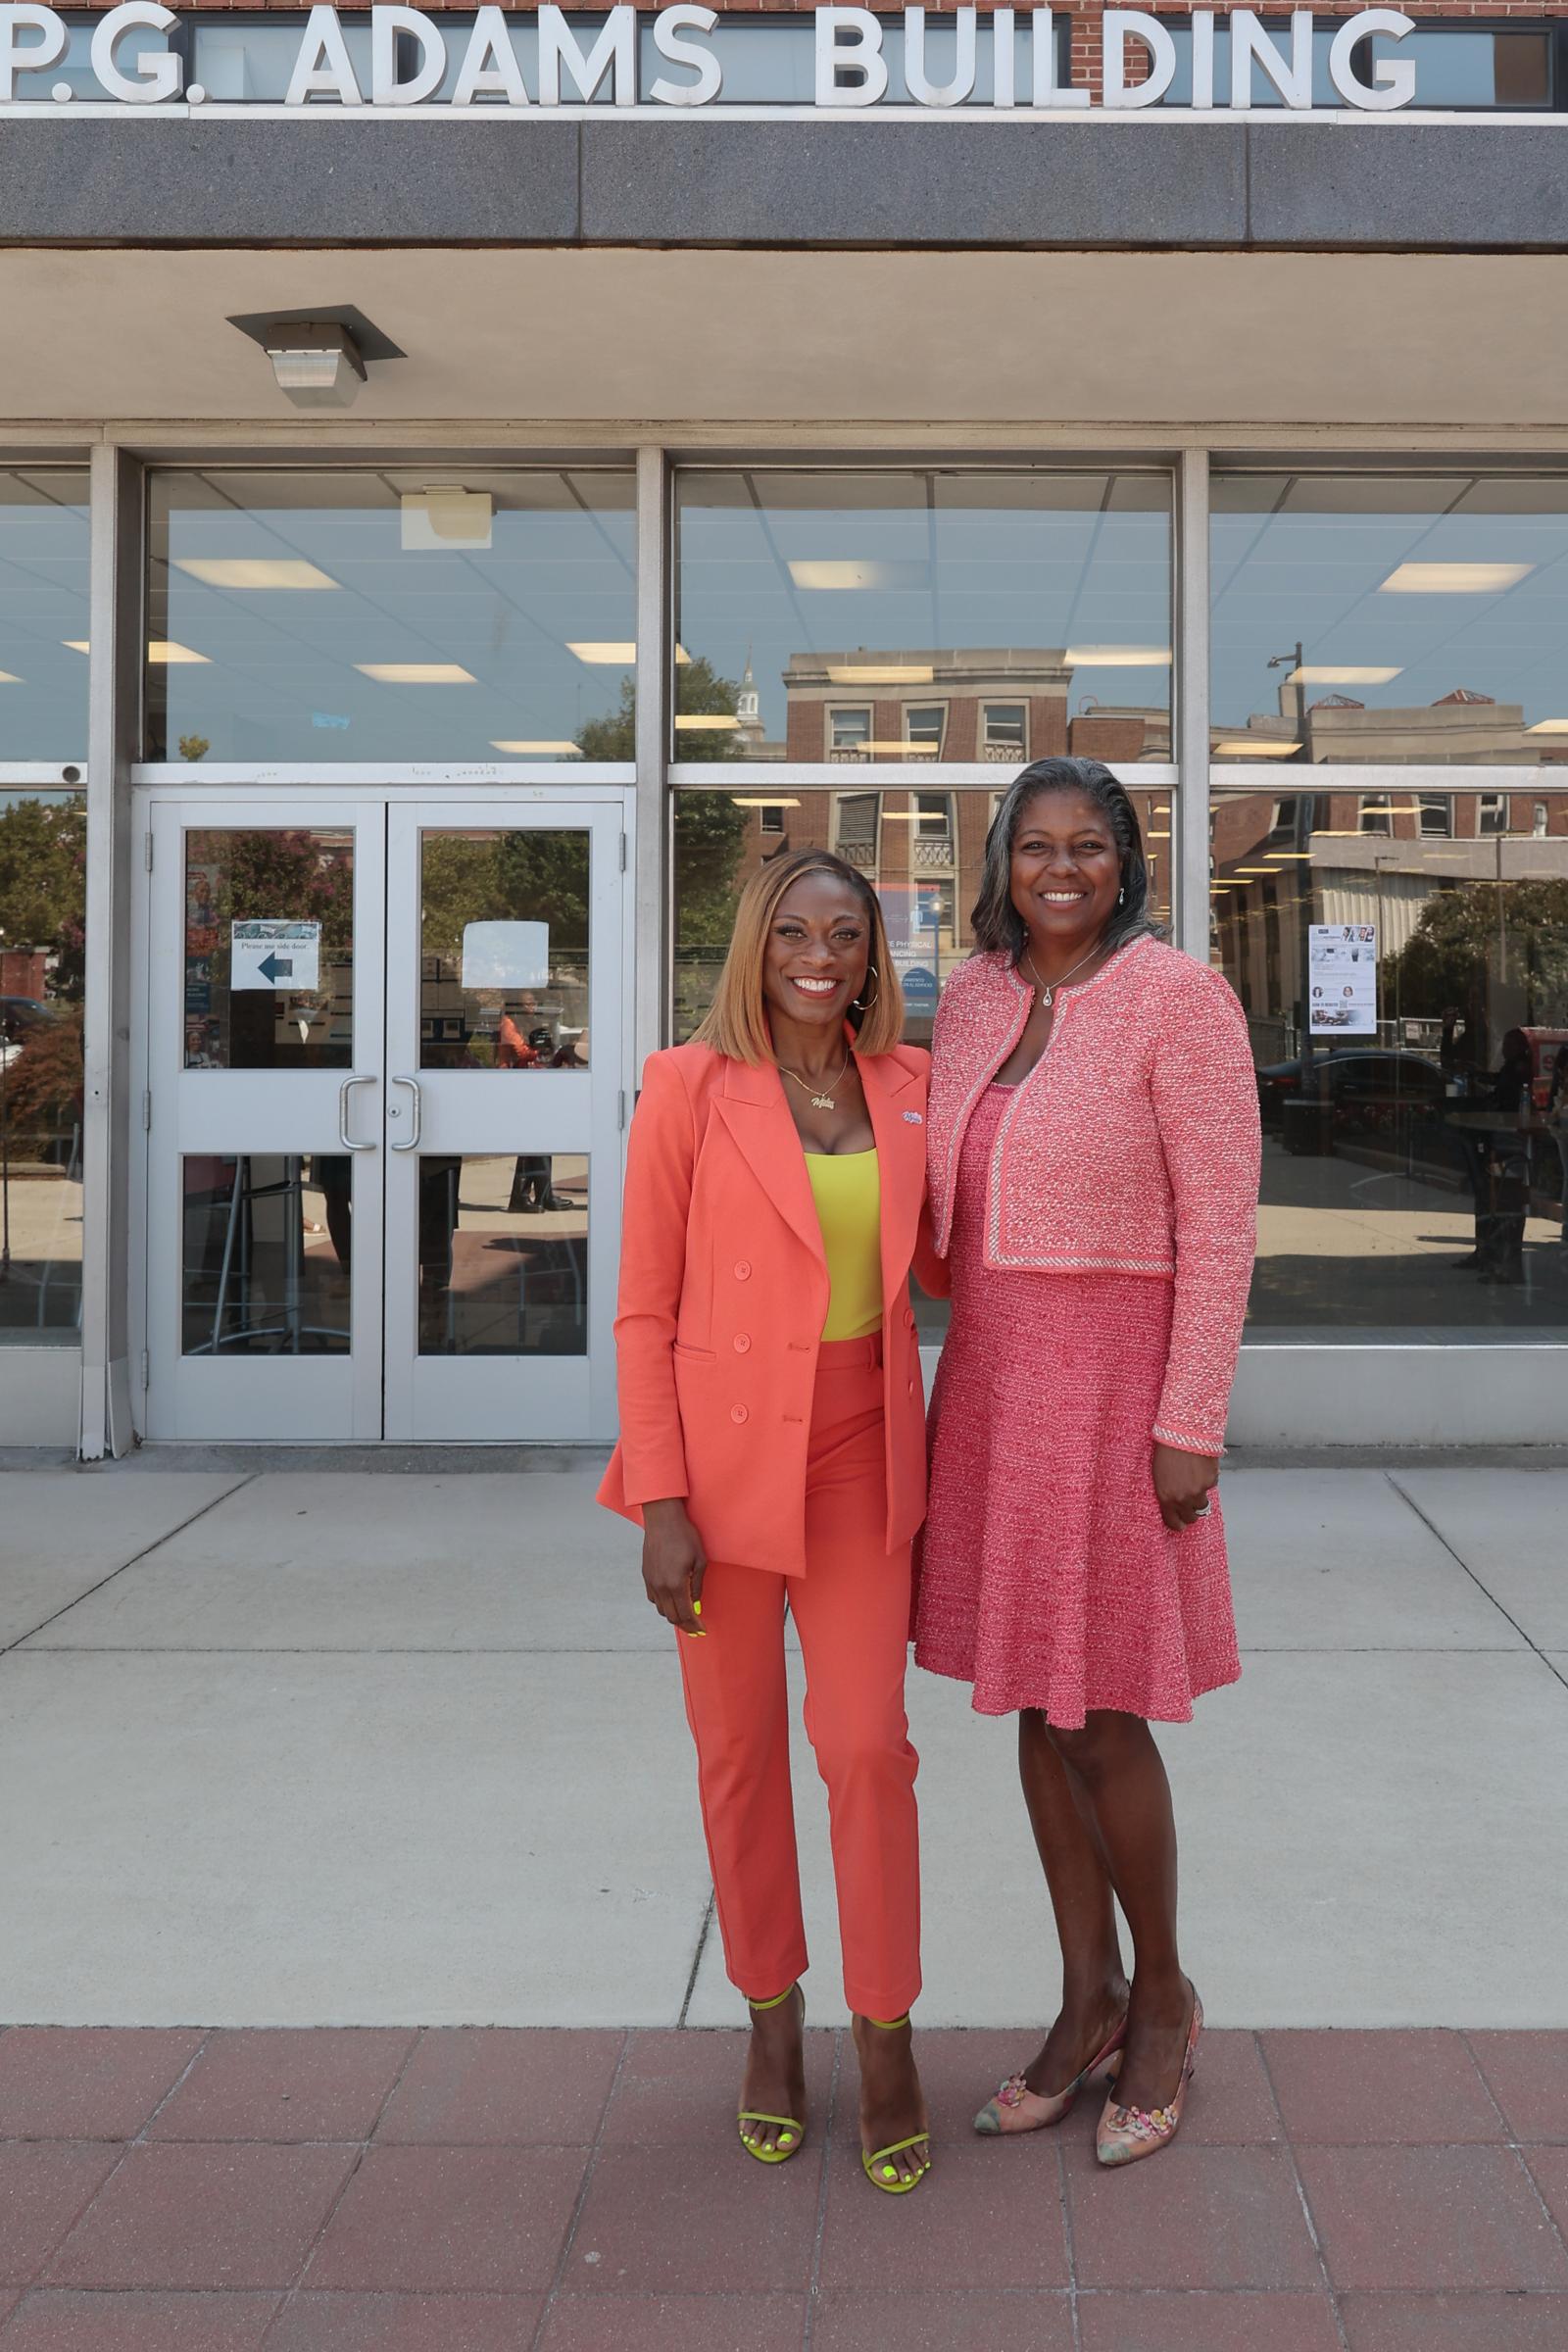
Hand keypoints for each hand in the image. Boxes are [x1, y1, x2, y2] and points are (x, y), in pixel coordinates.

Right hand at [641, 1498, 706, 1635]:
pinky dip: (663, 1604)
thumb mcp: (700, 1560)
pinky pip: (653, 1598)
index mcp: (676, 1584)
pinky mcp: (646, 1575)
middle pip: (672, 1616)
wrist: (663, 1519)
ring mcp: (651, 1581)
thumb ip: (697, 1585)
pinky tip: (671, 1600)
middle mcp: (661, 1586)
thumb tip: (696, 1604)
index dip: (694, 1625)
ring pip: (661, 1609)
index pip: (685, 1614)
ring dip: (673, 1615)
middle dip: (685, 1625)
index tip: (701, 1630)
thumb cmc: (685, 1536)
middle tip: (695, 1627)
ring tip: (685, 1615)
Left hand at [1152, 1443, 1218, 1532]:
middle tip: (1189, 1504)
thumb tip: (1174, 1503)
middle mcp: (1182, 1498)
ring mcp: (1198, 1491)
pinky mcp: (1211, 1482)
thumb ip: (1166, 1492)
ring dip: (1200, 1497)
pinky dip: (1208, 1480)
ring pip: (1203, 1505)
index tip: (1180, 1525)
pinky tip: (1200, 1467)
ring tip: (1195, 1483)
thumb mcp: (1159, 1474)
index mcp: (1165, 1496)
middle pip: (1191, 1518)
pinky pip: (1211, 1487)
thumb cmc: (1167, 1449)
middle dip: (1190, 1512)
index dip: (1177, 1524)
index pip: (1172, 1521)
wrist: (1183, 1432)